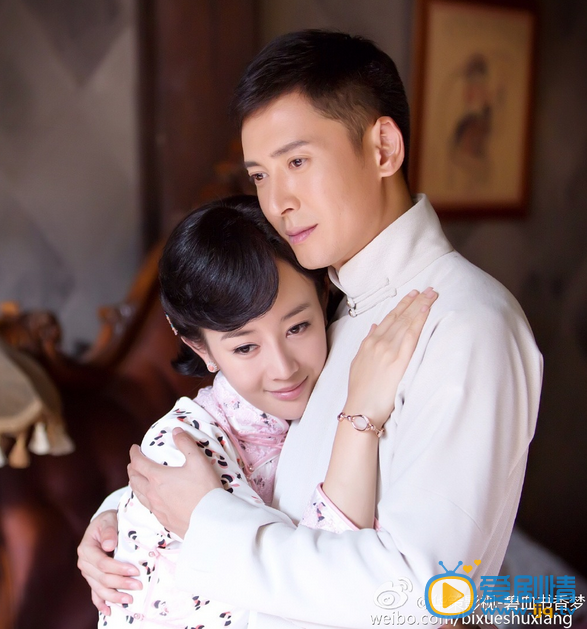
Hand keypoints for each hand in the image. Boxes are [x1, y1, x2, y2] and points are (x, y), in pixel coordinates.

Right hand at [77, 510, 140, 614]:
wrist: (104, 524)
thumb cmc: (108, 521)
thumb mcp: (109, 520)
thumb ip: (109, 531)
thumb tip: (109, 545)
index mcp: (86, 549)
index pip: (102, 563)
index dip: (118, 569)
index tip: (134, 570)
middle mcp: (84, 563)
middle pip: (102, 578)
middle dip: (120, 584)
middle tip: (138, 586)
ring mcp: (87, 572)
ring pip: (99, 588)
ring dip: (114, 596)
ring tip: (129, 600)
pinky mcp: (92, 577)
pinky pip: (95, 593)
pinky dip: (101, 603)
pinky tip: (109, 611)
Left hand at [128, 428, 222, 538]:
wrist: (210, 521)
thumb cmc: (204, 489)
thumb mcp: (198, 461)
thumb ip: (186, 443)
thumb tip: (176, 430)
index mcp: (158, 477)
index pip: (138, 462)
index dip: (134, 453)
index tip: (134, 448)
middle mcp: (152, 493)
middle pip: (134, 479)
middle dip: (132, 468)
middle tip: (133, 463)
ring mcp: (157, 508)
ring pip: (138, 494)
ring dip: (134, 484)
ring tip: (135, 479)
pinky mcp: (163, 520)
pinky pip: (147, 507)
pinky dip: (143, 498)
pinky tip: (150, 499)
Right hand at [344, 287, 437, 426]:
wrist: (361, 407)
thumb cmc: (360, 389)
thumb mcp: (358, 362)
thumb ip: (367, 342)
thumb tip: (375, 327)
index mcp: (369, 342)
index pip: (389, 318)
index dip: (402, 305)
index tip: (413, 295)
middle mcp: (379, 342)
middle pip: (400, 317)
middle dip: (415, 301)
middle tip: (428, 289)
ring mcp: (389, 350)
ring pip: (407, 322)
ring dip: (420, 306)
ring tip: (431, 295)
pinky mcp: (399, 360)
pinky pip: (411, 336)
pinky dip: (418, 321)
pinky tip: (425, 310)